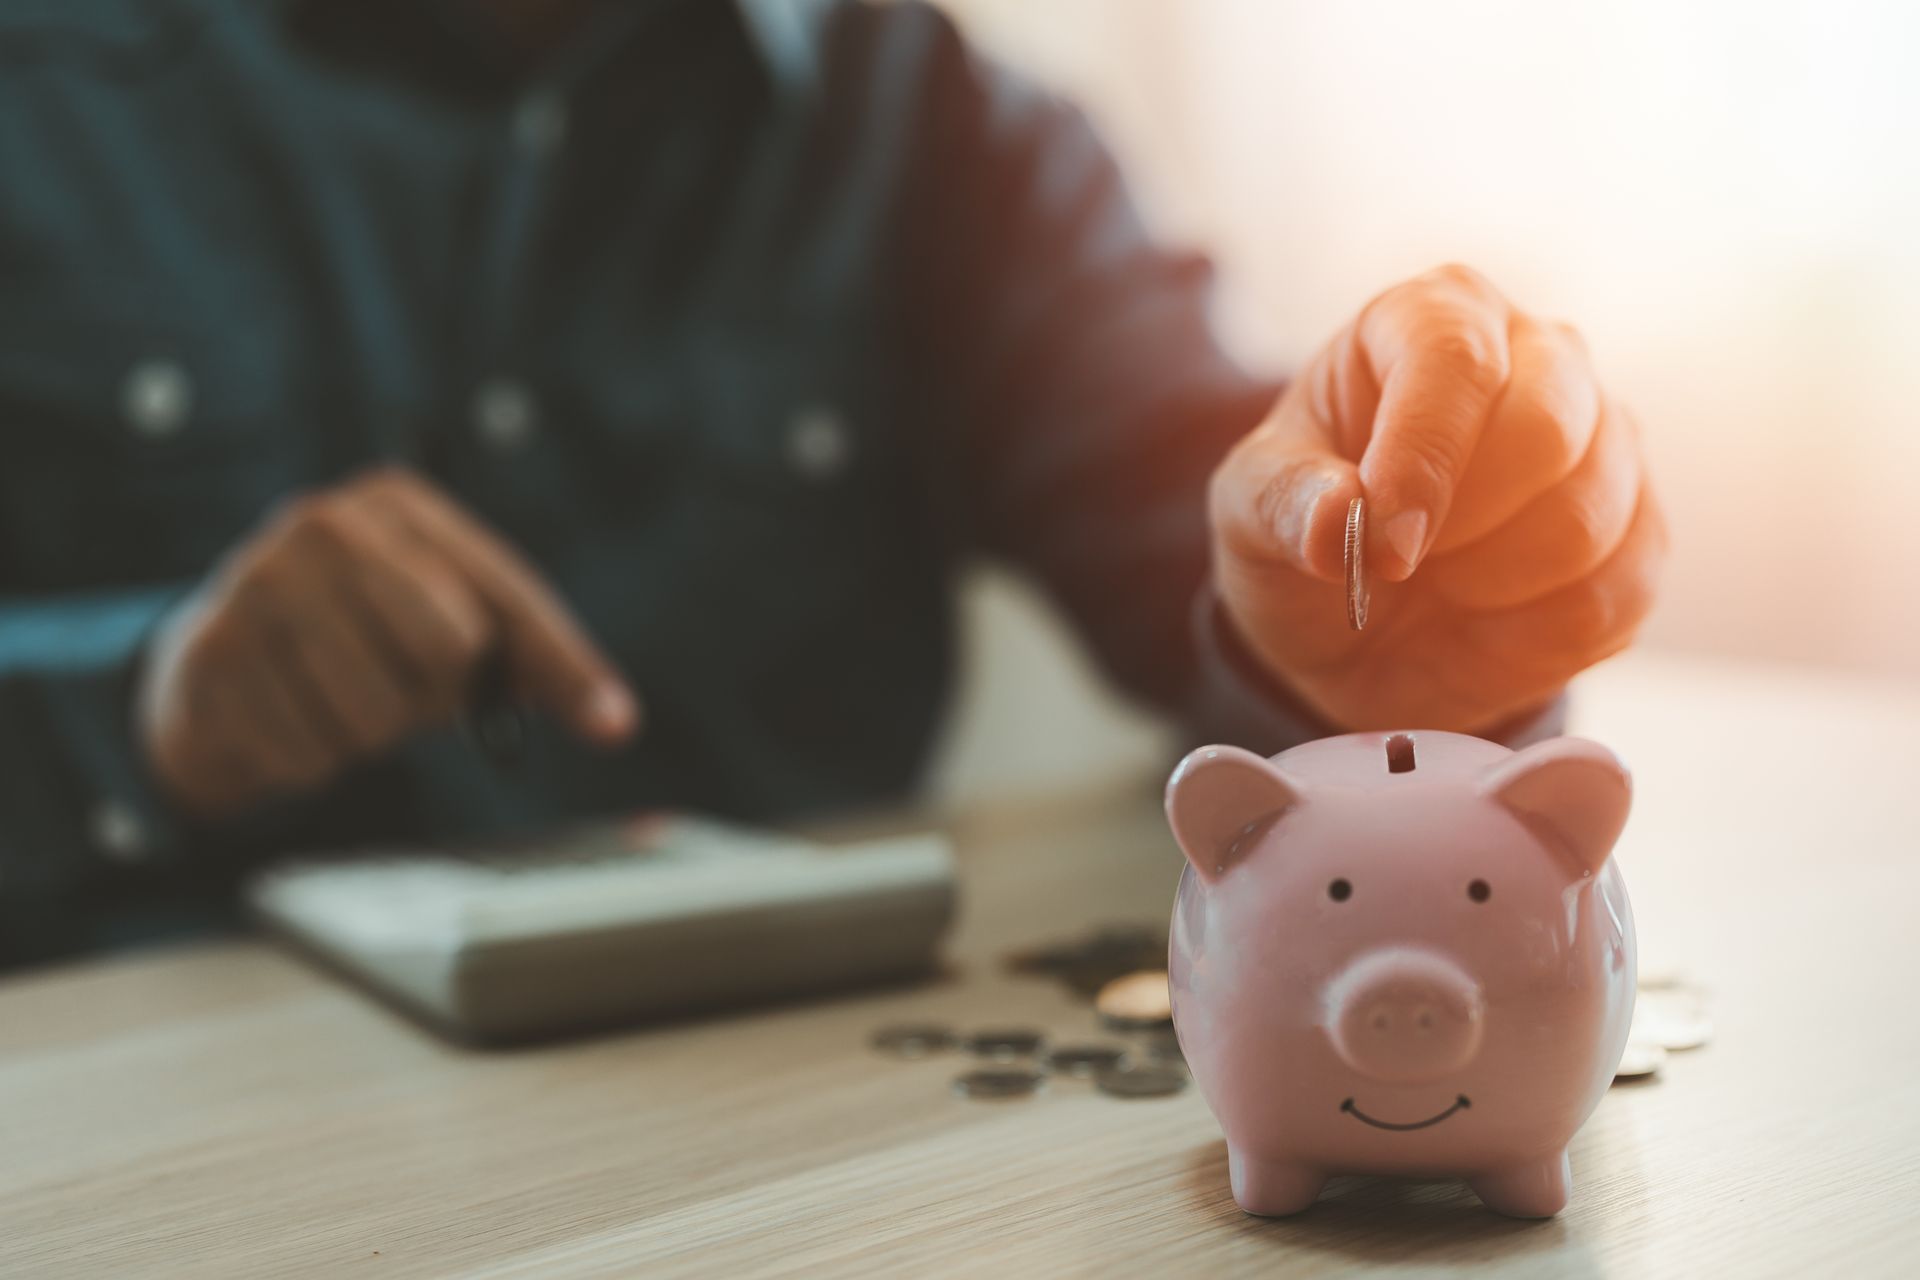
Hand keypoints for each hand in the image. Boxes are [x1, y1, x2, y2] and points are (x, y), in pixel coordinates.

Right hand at [138, 467, 638, 818]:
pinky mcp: (210, 652)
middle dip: (438, 698)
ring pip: (375, 716)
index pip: (507, 596)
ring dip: (369, 738)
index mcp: (400, 505)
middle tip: (410, 694)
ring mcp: (257, 580)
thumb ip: (537, 664)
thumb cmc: (366, 638)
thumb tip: (617, 721)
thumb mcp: (453, 628)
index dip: (563, 664)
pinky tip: (290, 718)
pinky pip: (307, 754)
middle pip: (448, 650)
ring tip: (341, 700)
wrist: (221, 659)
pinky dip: (311, 761)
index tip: (615, 724)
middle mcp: (325, 523)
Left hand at [1210, 265, 1666, 732]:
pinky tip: (1484, 619)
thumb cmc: (1304, 529)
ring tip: (1435, 584)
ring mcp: (1607, 441)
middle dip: (1463, 528)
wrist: (1357, 626)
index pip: (1456, 360)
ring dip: (1491, 587)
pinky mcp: (1641, 533)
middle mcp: (1541, 355)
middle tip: (1399, 566)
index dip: (1422, 459)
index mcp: (1435, 316)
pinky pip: (1617, 594)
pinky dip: (1535, 635)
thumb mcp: (1249, 511)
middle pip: (1549, 431)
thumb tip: (1338, 521)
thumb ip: (1283, 502)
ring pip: (1588, 522)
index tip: (1385, 547)